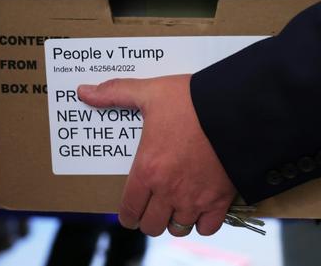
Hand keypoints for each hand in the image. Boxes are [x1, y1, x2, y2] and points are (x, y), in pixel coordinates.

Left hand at [78, 75, 236, 236]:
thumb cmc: (192, 100)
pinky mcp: (220, 199)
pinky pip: (207, 228)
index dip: (128, 214)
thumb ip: (116, 93)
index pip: (128, 211)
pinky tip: (202, 208)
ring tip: (177, 206)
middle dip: (150, 218)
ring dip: (175, 220)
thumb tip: (84, 92)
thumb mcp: (151, 92)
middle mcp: (168, 191)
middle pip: (151, 226)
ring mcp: (195, 198)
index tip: (132, 210)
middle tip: (155, 205)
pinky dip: (203, 222)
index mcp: (147, 170)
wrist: (236, 107)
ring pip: (178, 229)